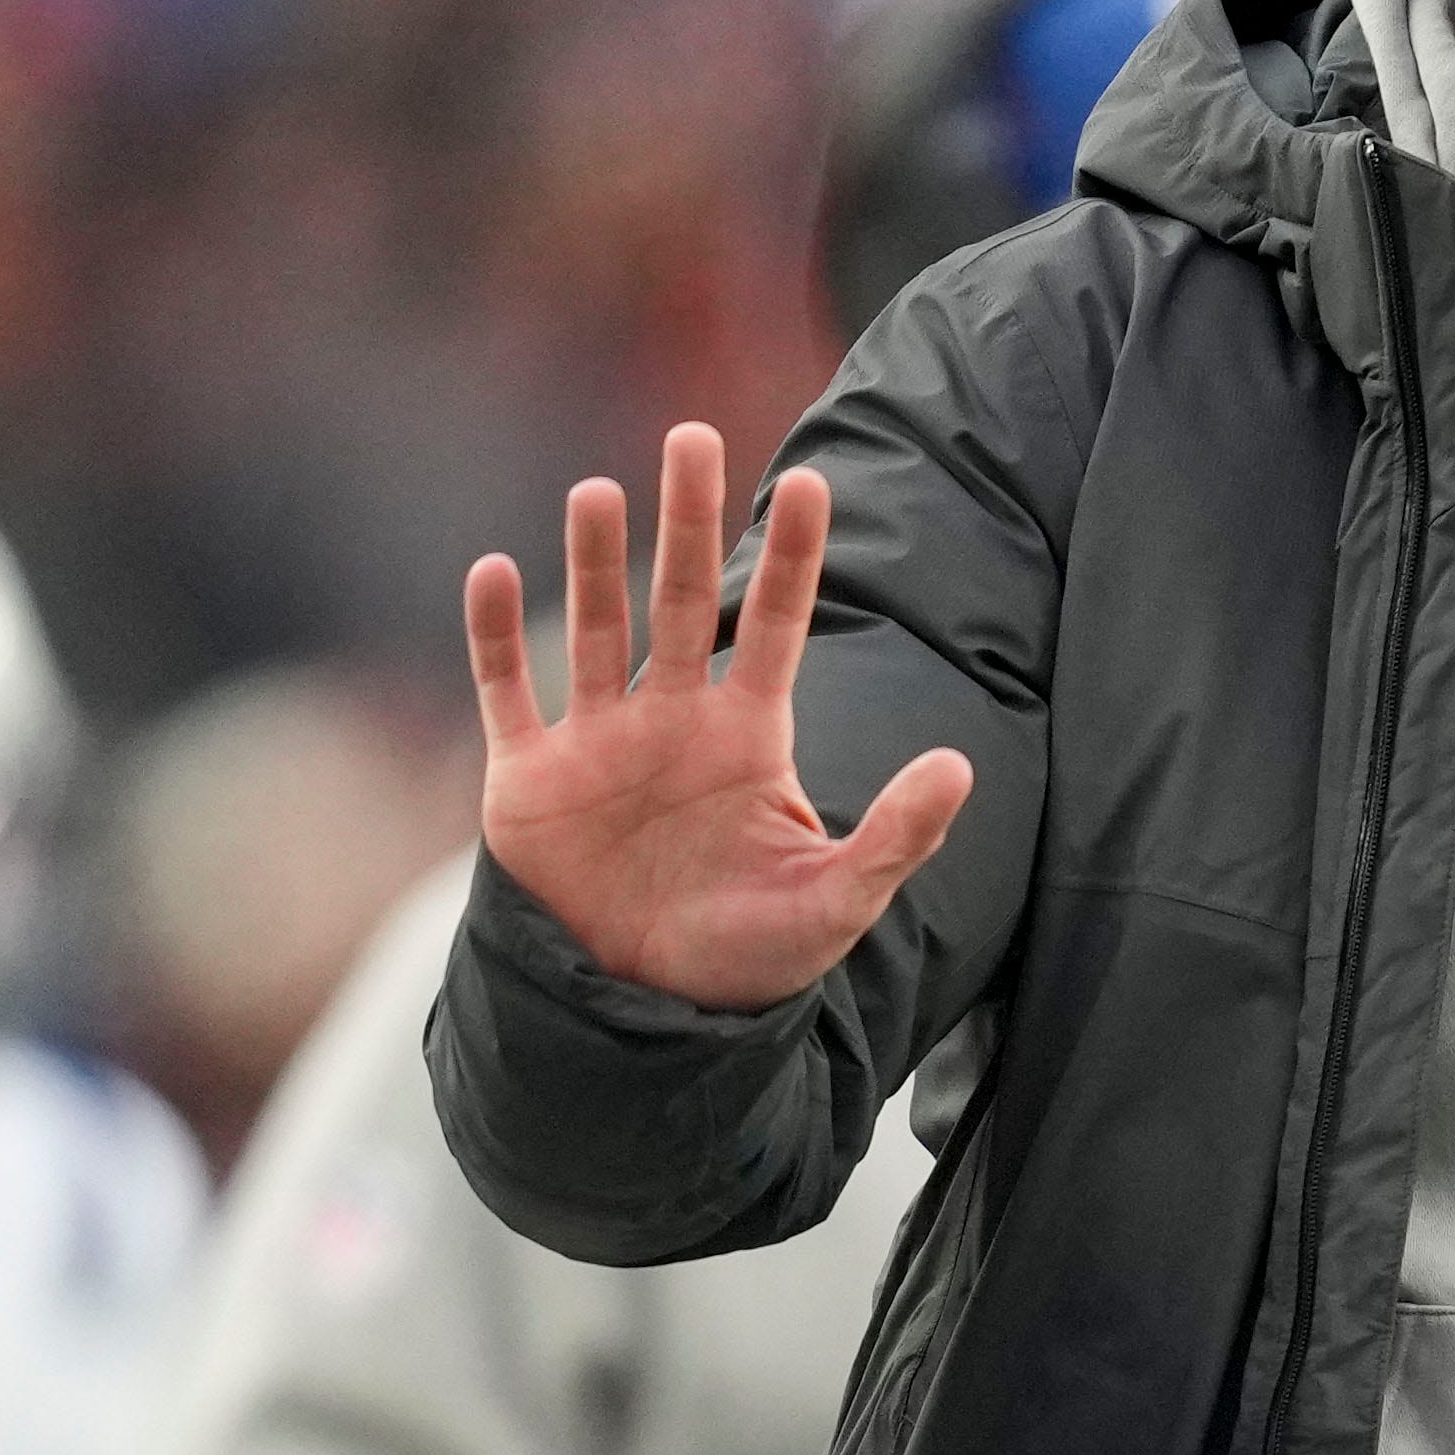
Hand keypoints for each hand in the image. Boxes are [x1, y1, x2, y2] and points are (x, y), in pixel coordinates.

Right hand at [465, 421, 970, 1008]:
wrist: (645, 1016)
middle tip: (689, 438)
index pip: (777, 626)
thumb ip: (898, 835)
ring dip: (594, 563)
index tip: (809, 481)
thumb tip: (961, 764)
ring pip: (596, 630)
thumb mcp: (836, 901)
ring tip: (596, 494)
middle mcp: (674, 720)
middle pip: (684, 601)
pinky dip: (495, 638)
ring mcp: (598, 744)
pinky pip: (508, 694)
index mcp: (748, 736)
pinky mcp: (530, 781)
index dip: (793, 556)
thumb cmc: (748, 958)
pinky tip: (493, 573)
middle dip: (688, 520)